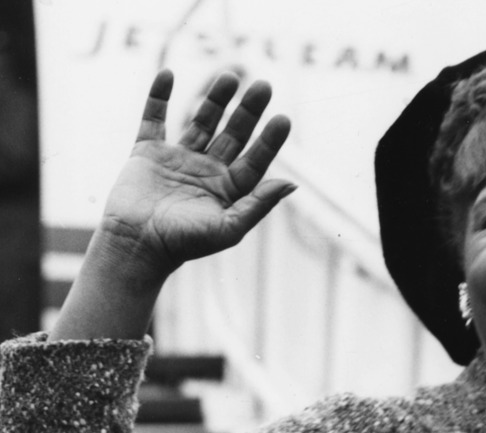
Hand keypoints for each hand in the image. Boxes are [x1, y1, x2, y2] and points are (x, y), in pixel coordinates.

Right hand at [99, 69, 294, 280]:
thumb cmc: (184, 244)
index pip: (255, 158)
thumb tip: (291, 184)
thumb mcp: (228, 228)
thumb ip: (259, 204)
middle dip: (248, 111)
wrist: (135, 246)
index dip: (270, 140)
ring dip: (215, 99)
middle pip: (233, 134)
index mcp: (229, 189)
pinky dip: (158, 97)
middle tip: (264, 86)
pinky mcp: (148, 153)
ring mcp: (178, 159)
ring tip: (229, 77)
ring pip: (201, 122)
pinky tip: (168, 74)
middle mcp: (207, 171)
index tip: (284, 119)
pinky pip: (153, 119)